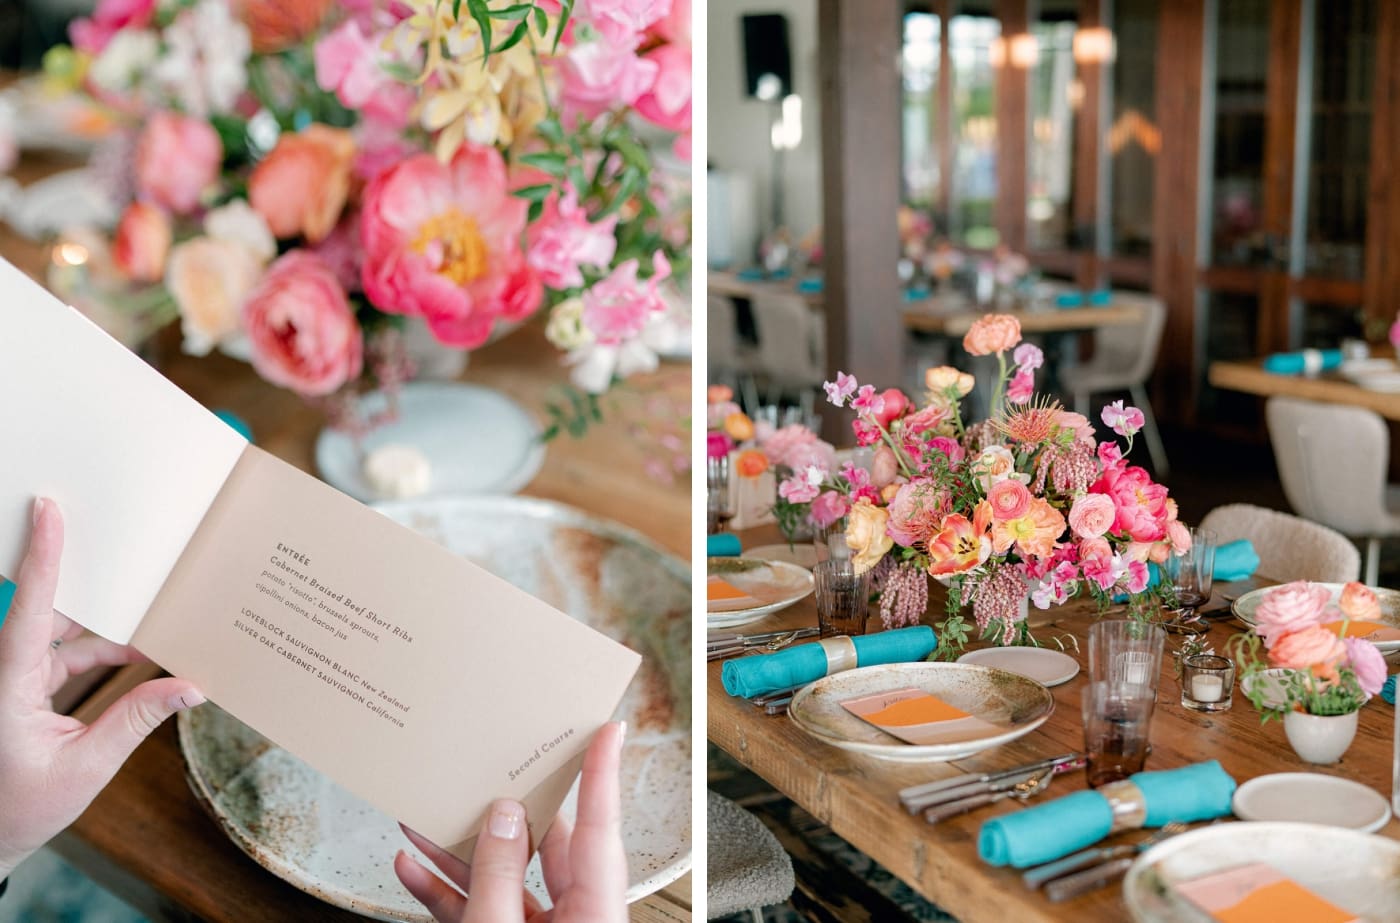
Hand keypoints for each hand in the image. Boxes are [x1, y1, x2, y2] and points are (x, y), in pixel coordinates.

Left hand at [0, 498, 203, 877]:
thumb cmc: (20, 808)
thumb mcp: (86, 767)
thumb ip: (136, 721)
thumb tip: (191, 687)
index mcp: (9, 686)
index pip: (30, 610)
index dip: (42, 557)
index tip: (48, 511)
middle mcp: (7, 673)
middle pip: (51, 611)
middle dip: (91, 584)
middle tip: (126, 549)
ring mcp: (14, 679)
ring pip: (62, 633)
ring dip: (106, 629)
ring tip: (152, 618)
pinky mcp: (25, 689)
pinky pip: (65, 654)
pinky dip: (101, 652)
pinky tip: (140, 655)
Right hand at [395, 721, 627, 922]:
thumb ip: (498, 877)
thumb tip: (502, 819)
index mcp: (595, 910)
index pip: (599, 828)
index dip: (602, 774)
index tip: (608, 730)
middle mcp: (579, 916)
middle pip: (549, 845)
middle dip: (507, 809)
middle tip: (487, 770)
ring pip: (507, 876)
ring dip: (463, 850)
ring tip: (427, 818)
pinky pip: (484, 907)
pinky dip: (449, 890)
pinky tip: (414, 868)